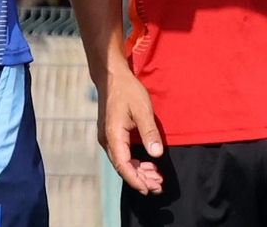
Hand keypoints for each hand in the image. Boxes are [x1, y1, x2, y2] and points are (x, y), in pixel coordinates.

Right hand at [96, 67, 163, 194]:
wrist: (112, 76)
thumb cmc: (128, 90)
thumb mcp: (142, 109)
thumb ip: (149, 132)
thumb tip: (156, 155)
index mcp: (113, 136)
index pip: (123, 165)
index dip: (136, 180)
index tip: (149, 190)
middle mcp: (107, 140)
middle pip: (123, 167)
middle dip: (141, 179)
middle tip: (159, 187)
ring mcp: (108, 138)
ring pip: (123, 162)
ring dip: (139, 171)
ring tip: (157, 178)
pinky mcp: (112, 135)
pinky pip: (122, 154)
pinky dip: (135, 162)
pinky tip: (148, 164)